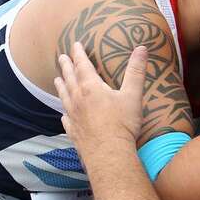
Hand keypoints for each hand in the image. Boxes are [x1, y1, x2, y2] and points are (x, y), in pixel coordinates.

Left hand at [55, 42, 147, 156]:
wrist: (109, 154)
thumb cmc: (122, 124)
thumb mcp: (133, 95)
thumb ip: (136, 71)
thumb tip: (142, 48)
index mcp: (91, 88)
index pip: (82, 65)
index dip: (78, 54)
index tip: (74, 45)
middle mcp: (78, 99)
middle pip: (69, 78)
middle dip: (66, 66)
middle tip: (61, 57)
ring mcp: (73, 116)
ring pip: (64, 96)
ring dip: (61, 86)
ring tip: (57, 79)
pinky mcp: (73, 131)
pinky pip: (65, 119)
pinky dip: (64, 112)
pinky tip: (64, 114)